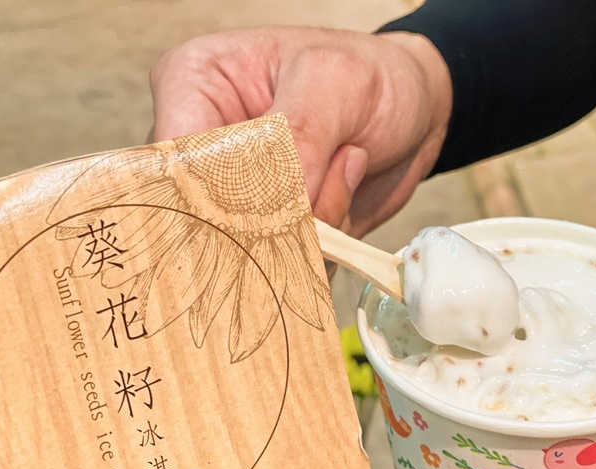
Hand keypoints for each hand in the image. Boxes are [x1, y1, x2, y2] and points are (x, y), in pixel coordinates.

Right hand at [149, 26, 451, 236]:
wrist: (415, 110)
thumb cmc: (370, 75)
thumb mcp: (336, 81)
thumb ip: (298, 134)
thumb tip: (275, 204)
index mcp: (195, 89)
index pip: (180, 162)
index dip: (222, 194)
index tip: (276, 200)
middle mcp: (207, 151)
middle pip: (208, 217)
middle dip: (273, 218)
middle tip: (325, 179)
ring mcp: (238, 198)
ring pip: (250, 250)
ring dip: (310, 231)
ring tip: (348, 166)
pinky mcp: (272, 233)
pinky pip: (285, 265)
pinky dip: (324, 249)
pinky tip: (347, 198)